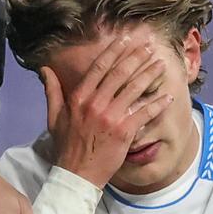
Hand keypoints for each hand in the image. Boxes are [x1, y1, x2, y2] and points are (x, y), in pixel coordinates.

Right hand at [39, 34, 173, 187]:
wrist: (76, 174)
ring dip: (150, 74)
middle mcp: (95, 103)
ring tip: (161, 63)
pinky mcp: (124, 131)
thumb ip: (52, 90)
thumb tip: (44, 69)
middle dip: (137, 57)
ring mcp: (111, 117)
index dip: (114, 51)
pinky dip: (157, 103)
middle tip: (150, 45)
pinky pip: (144, 113)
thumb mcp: (54, 116)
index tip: (126, 39)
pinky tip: (168, 95)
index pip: (99, 68)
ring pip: (134, 89)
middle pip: (120, 74)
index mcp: (79, 98)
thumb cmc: (66, 146)